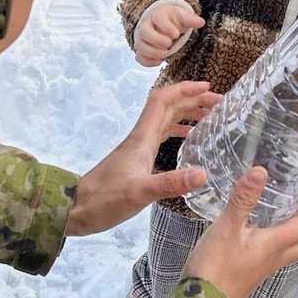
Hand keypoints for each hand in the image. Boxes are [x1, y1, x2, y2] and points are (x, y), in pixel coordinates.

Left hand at [65, 81, 221, 235]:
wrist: (77, 209)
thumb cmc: (105, 199)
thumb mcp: (140, 192)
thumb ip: (171, 183)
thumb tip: (203, 174)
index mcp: (142, 138)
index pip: (163, 101)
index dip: (185, 89)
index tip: (208, 87)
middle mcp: (141, 137)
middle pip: (168, 107)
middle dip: (193, 100)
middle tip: (220, 104)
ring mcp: (139, 148)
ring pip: (166, 120)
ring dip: (187, 113)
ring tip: (211, 117)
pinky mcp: (138, 160)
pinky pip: (162, 136)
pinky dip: (178, 131)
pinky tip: (189, 139)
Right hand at [135, 4, 204, 66]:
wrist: (164, 23)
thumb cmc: (173, 20)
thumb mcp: (183, 17)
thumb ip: (190, 19)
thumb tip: (201, 22)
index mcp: (158, 15)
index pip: (158, 18)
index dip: (165, 27)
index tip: (176, 34)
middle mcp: (147, 25)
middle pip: (144, 31)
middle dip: (156, 40)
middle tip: (169, 44)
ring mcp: (142, 38)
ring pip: (140, 45)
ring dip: (152, 52)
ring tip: (166, 54)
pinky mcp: (142, 49)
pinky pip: (139, 57)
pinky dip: (148, 61)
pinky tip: (159, 62)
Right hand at [183, 167, 297, 297]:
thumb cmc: (214, 267)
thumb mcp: (227, 227)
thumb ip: (243, 199)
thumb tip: (260, 171)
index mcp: (276, 244)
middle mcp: (278, 256)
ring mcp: (269, 264)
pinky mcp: (258, 268)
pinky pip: (287, 250)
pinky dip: (294, 235)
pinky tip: (280, 224)